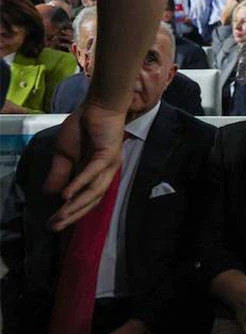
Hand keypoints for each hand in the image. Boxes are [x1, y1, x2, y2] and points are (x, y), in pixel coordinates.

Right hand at [45, 100, 125, 230]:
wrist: (96, 106)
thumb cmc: (82, 128)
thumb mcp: (64, 154)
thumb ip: (59, 173)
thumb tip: (49, 194)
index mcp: (95, 175)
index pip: (84, 200)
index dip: (70, 213)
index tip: (53, 225)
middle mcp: (105, 174)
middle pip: (91, 201)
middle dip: (72, 215)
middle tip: (55, 227)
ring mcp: (109, 165)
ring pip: (94, 191)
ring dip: (76, 205)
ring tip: (60, 216)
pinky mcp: (108, 154)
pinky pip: (93, 173)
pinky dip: (80, 184)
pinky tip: (67, 195)